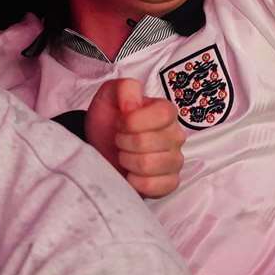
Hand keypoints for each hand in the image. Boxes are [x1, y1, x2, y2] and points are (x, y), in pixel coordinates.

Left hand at [85, 78, 186, 197]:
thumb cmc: (108, 121)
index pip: (162, 115)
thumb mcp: (109, 96)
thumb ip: (124, 88)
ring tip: (123, 156)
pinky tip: (130, 174)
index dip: (133, 121)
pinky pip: (156, 186)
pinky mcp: (170, 183)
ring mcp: (175, 161)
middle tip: (119, 141)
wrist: (99, 147)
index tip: (119, 123)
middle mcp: (175, 135)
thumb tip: (133, 105)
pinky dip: (136, 182)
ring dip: (127, 161)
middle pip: (148, 142)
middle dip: (124, 142)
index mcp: (166, 112)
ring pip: (149, 165)